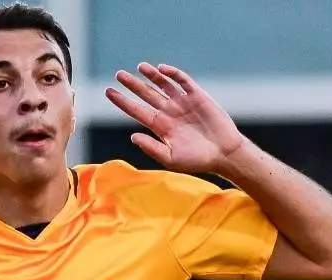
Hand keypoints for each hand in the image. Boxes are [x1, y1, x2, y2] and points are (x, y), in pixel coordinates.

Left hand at [106, 63, 248, 175]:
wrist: (224, 154)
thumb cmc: (197, 160)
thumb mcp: (171, 158)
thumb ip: (151, 147)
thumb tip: (132, 136)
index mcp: (159, 127)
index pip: (136, 110)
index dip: (122, 101)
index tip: (108, 91)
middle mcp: (168, 112)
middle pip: (146, 94)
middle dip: (133, 84)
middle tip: (119, 74)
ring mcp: (182, 103)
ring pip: (163, 85)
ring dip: (151, 75)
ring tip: (140, 67)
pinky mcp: (197, 96)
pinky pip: (183, 81)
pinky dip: (173, 74)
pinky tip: (162, 69)